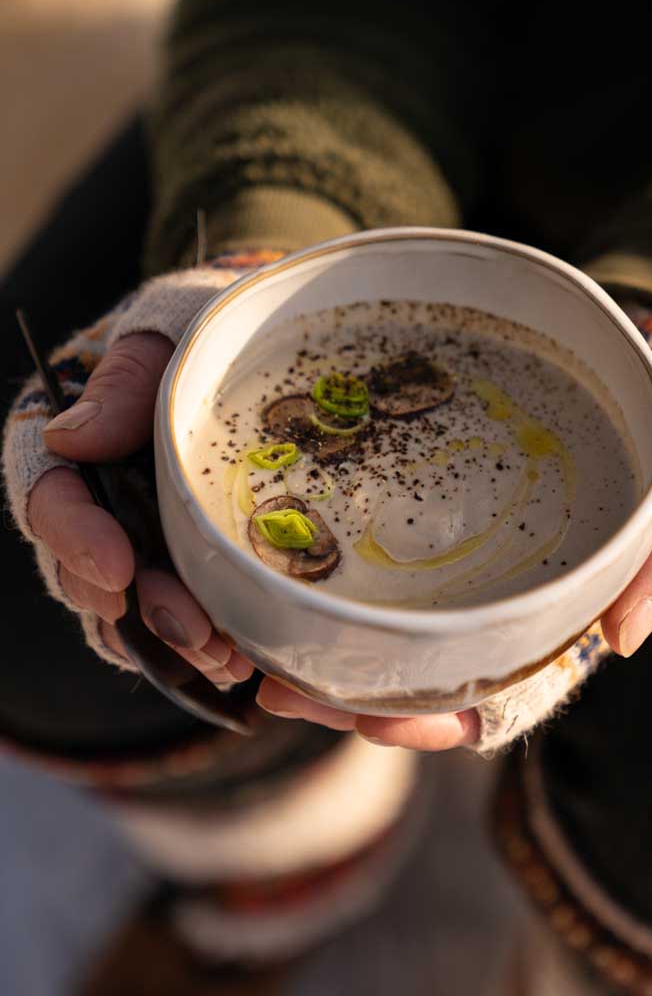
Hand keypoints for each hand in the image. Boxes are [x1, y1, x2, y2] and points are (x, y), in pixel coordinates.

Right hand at [28, 332, 253, 684]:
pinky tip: (237, 661)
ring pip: (127, 612)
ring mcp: (133, 542)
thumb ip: (125, 380)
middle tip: (194, 632)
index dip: (73, 537)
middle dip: (141, 608)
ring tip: (228, 659)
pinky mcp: (176, 570)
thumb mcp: (170, 334)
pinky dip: (194, 650)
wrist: (260, 354)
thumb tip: (70, 436)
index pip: (47, 494)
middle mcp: (93, 502)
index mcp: (70, 443)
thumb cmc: (208, 335)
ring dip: (173, 643)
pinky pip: (165, 625)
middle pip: (87, 571)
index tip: (119, 568)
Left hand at [255, 533, 651, 749]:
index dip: (423, 721)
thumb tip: (624, 636)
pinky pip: (358, 576)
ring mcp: (438, 594)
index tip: (373, 722)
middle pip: (398, 684)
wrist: (631, 428)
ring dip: (308, 650)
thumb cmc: (646, 494)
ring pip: (365, 641)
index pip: (472, 708)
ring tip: (249, 648)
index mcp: (529, 650)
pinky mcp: (410, 546)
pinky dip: (313, 587)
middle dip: (338, 696)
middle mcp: (475, 633)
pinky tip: (266, 577)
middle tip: (277, 688)